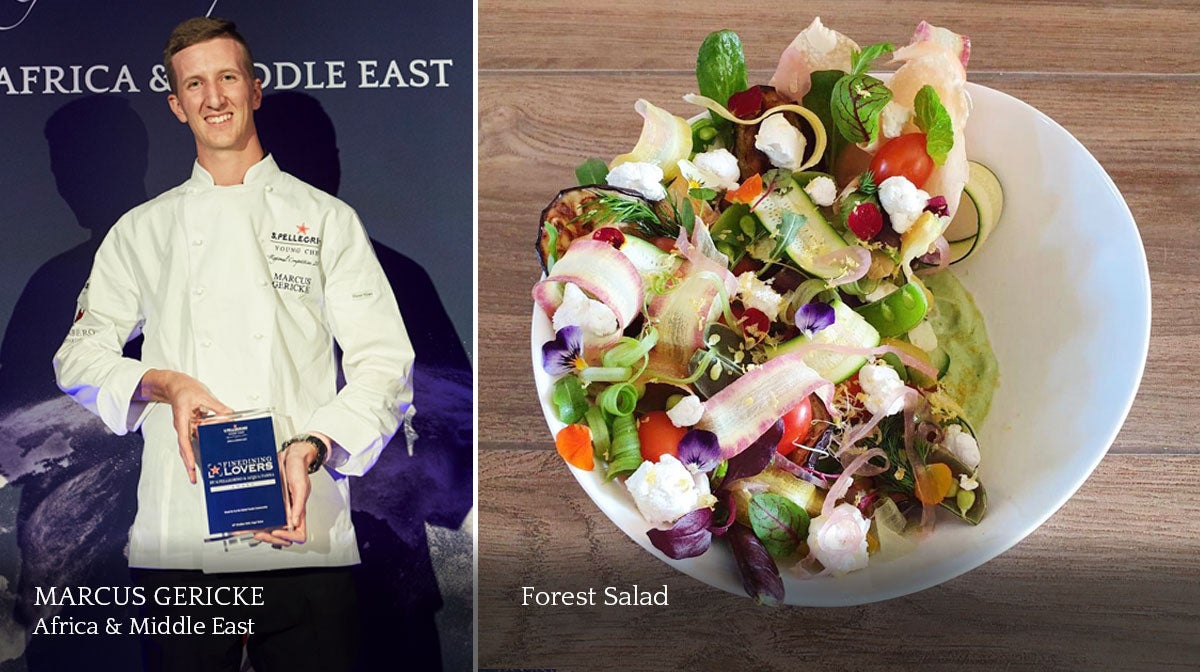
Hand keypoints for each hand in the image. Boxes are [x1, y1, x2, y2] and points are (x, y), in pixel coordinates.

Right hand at [136, 369, 233, 483]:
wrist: (174, 384)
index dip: (187, 454)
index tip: (190, 466)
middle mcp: (183, 426)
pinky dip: (203, 442)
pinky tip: (211, 447)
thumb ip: (217, 407)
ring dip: (195, 456)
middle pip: (185, 448)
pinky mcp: (191, 425)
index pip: (184, 440)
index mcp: (182, 420)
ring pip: (191, 444)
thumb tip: (229, 415)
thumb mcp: (203, 395)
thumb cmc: (184, 388)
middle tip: (194, 478)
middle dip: (189, 464)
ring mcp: (186, 426)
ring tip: (202, 469)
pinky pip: (197, 436)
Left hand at [254, 435, 326, 546]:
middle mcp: (288, 513)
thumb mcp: (301, 486)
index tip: (277, 532)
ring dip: (258, 532)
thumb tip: (295, 523)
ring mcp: (278, 510)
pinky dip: (251, 521)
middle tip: (260, 534)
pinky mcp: (268, 504)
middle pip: (281, 536)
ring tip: (246, 530)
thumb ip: (299, 505)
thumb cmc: (299, 470)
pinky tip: (242, 522)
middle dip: (270, 538)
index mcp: (299, 512)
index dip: (288, 537)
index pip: (298, 534)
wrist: (289, 457)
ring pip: (269, 529)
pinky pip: (260, 516)